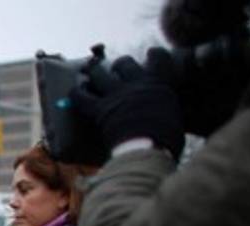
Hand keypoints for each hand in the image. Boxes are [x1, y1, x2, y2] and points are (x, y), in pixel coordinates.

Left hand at [70, 49, 184, 158]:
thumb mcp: (175, 116)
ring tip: (91, 72)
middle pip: (125, 63)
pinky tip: (75, 91)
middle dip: (120, 64)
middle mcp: (136, 84)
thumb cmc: (167, 139)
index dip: (154, 54)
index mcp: (159, 84)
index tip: (151, 53)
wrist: (148, 148)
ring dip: (94, 71)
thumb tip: (167, 113)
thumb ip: (167, 107)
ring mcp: (116, 95)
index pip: (159, 58)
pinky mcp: (100, 110)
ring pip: (100, 74)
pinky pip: (81, 97)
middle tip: (117, 69)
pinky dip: (76, 93)